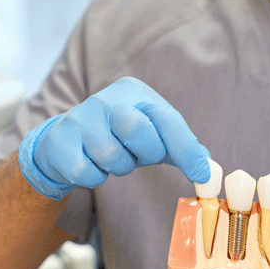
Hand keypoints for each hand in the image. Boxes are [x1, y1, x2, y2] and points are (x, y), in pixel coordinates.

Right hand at [19, 77, 209, 199]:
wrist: (63, 143)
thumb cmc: (117, 138)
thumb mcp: (150, 136)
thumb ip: (180, 147)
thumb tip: (209, 168)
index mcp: (132, 91)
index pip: (166, 116)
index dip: (185, 148)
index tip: (201, 174)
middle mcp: (104, 99)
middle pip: (137, 128)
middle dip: (145, 152)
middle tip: (139, 155)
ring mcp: (79, 119)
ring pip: (111, 155)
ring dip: (118, 167)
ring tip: (112, 158)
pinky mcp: (60, 144)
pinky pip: (89, 173)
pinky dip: (95, 177)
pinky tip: (91, 165)